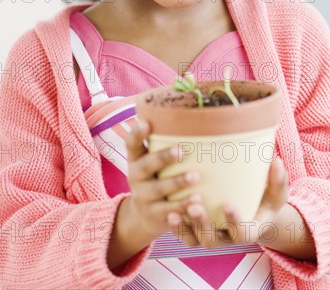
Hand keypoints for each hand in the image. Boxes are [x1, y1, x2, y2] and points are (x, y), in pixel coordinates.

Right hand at [126, 119, 201, 240]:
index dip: (137, 134)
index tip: (146, 123)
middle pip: (145, 165)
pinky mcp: (154, 216)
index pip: (131, 144)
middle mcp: (135, 177)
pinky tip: (198, 201)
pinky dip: (183, 207)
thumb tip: (193, 113)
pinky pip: (168, 212)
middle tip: (182, 150)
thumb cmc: (156, 177)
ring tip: (196, 176)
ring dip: (177, 182)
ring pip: (158, 189)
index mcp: (135, 160)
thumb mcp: (152, 161)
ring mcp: (143, 197)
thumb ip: (163, 143)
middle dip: (163, 157)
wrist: (143, 216)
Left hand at [167, 157, 288, 247]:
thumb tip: (277, 160)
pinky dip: (175, 225)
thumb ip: (278, 180)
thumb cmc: (265, 198)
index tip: (227, 204)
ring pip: (194, 239)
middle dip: (202, 224)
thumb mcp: (276, 192)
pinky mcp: (196, 231)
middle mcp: (227, 238)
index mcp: (249, 230)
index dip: (234, 221)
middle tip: (194, 205)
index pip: (242, 233)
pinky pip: (183, 234)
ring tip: (173, 210)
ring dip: (183, 226)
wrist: (253, 211)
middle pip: (212, 239)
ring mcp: (210, 236)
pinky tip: (166, 210)